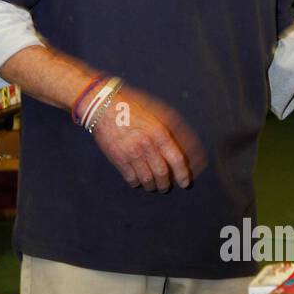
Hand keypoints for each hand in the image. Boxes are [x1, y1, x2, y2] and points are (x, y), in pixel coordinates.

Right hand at [89, 84, 205, 191]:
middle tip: (165, 187)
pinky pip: (131, 178)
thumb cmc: (134, 108)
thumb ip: (174, 129)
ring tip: (152, 186)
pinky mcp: (118, 159)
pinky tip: (138, 181)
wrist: (105, 107)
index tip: (184, 183)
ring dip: (152, 186)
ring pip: (147, 179)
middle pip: (162, 173)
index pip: (176, 160)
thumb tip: (188, 146)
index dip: (182, 174)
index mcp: (160, 133)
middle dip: (165, 184)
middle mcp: (147, 144)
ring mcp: (132, 153)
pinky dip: (136, 183)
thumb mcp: (158, 113)